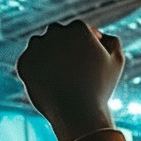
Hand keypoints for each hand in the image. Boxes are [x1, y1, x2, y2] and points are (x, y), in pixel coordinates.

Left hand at [16, 20, 122, 140]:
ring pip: (42, 48)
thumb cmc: (100, 87)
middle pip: (58, 36)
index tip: (90, 66)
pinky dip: (38, 73)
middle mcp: (54, 32)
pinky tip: (52, 85)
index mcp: (78, 27)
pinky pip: (31, 64)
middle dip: (65, 50)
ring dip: (49, 58)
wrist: (77, 112)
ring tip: (63, 80)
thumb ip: (112, 41)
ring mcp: (36, 46)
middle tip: (75, 73)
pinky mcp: (23, 62)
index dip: (85, 48)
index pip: (79, 31)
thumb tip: (98, 34)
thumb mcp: (117, 62)